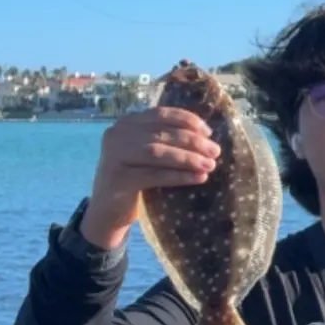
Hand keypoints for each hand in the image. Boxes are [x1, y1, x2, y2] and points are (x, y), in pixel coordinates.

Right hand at [81, 108, 221, 247]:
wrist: (108, 211)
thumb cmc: (136, 179)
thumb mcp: (147, 154)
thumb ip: (165, 140)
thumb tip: (206, 137)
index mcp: (126, 123)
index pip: (160, 114)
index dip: (187, 121)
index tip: (208, 132)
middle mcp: (116, 135)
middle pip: (161, 133)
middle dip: (193, 141)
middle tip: (215, 151)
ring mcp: (114, 156)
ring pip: (157, 152)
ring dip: (188, 157)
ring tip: (210, 165)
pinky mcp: (118, 179)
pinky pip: (154, 175)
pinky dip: (179, 176)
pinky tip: (199, 178)